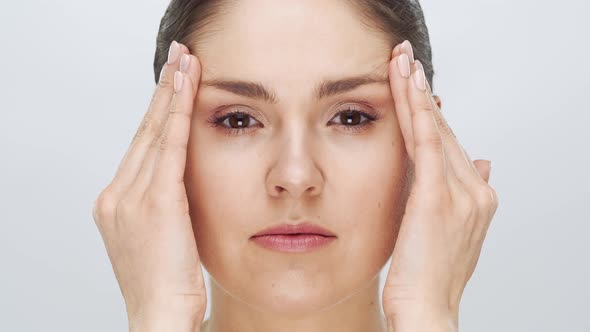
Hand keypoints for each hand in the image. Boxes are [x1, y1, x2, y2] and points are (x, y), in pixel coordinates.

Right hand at [92, 41, 205, 330]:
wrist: (160, 315)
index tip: (170, 83)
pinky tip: (188, 89)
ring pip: (155, 133)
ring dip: (171, 94)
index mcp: (115, 203)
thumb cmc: (166, 283)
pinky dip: (178, 115)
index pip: (141, 146)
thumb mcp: (160, 235)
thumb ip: (165, 203)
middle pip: (144, 132)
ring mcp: (130, 198)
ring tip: (185, 63)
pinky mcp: (155, 202)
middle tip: (177, 59)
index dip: (157, 112)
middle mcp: (117, 195)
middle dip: (163, 92)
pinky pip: (168, 148)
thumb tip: (183, 178)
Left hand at [381, 41, 498, 330]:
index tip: (415, 86)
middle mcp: (473, 190)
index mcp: (475, 197)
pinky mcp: (436, 197)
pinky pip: (426, 143)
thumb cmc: (428, 277)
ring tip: (402, 60)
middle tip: (405, 59)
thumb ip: (462, 195)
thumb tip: (480, 163)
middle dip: (423, 93)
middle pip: (443, 130)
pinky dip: (417, 111)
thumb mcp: (450, 232)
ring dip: (417, 92)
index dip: (431, 113)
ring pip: (435, 129)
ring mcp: (459, 192)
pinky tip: (407, 85)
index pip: (448, 144)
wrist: (426, 309)